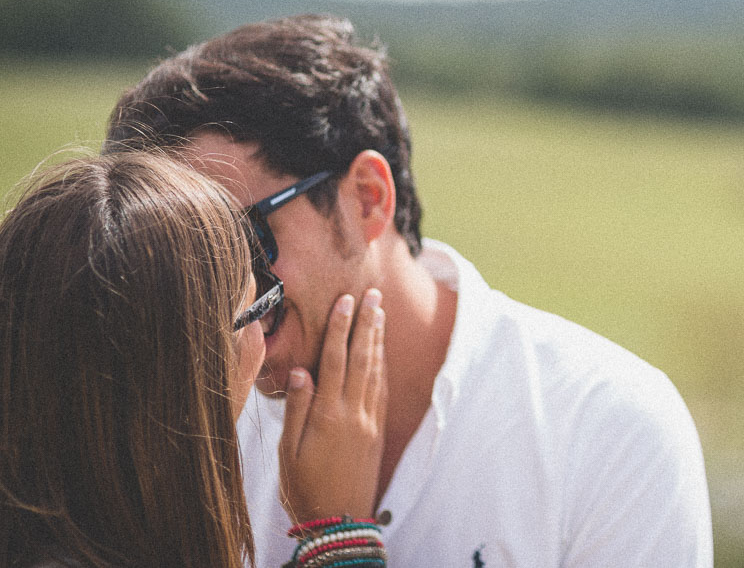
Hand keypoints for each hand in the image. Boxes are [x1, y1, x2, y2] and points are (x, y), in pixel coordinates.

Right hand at [279, 289, 386, 523]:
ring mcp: (370, 421)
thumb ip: (297, 409)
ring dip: (377, 339)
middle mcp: (354, 413)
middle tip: (372, 293)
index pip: (335, 360)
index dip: (340, 328)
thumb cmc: (305, 487)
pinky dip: (383, 365)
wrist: (339, 521)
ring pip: (376, 370)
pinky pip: (383, 389)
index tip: (345, 301)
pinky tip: (382, 351)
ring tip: (380, 312)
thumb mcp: (289, 452)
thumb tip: (301, 371)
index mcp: (328, 415)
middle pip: (362, 358)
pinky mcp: (378, 431)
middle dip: (367, 323)